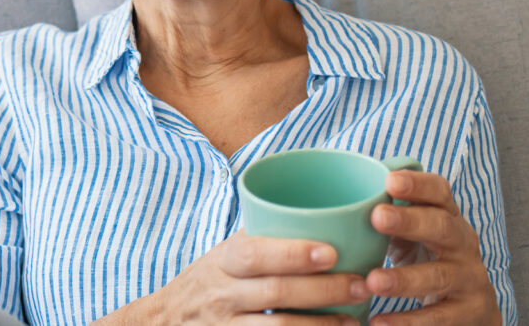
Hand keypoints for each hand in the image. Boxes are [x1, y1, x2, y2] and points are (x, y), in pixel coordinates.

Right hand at [117, 230, 369, 324]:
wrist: (167, 321)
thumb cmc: (210, 280)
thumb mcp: (225, 254)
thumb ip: (262, 238)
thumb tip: (323, 214)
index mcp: (224, 262)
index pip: (255, 254)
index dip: (292, 253)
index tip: (331, 252)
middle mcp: (223, 294)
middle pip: (275, 292)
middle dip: (323, 289)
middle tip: (361, 284)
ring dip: (321, 325)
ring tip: (354, 319)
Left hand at [365, 170, 499, 325]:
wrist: (471, 306)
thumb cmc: (426, 258)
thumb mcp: (412, 234)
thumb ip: (386, 218)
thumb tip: (331, 203)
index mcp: (447, 217)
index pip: (440, 192)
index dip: (418, 184)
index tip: (390, 180)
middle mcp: (463, 244)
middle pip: (442, 227)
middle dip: (410, 221)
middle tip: (376, 217)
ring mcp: (469, 278)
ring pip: (439, 276)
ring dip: (405, 280)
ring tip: (373, 282)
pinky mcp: (469, 312)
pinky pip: (439, 318)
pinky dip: (409, 322)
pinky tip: (381, 323)